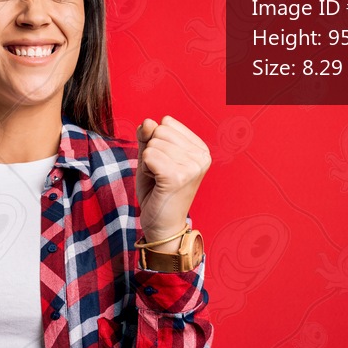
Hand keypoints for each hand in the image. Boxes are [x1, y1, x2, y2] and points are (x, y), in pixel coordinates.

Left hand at [136, 115, 210, 251]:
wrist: (162, 225)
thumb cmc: (157, 191)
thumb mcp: (150, 157)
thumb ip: (148, 137)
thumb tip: (147, 122)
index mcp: (200, 148)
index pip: (166, 122)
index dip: (155, 142)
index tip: (164, 164)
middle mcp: (201, 156)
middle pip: (159, 131)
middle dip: (151, 152)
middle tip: (159, 174)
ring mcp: (192, 166)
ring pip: (152, 144)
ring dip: (147, 163)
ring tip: (159, 180)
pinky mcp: (178, 177)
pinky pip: (148, 156)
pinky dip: (145, 169)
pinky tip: (157, 184)